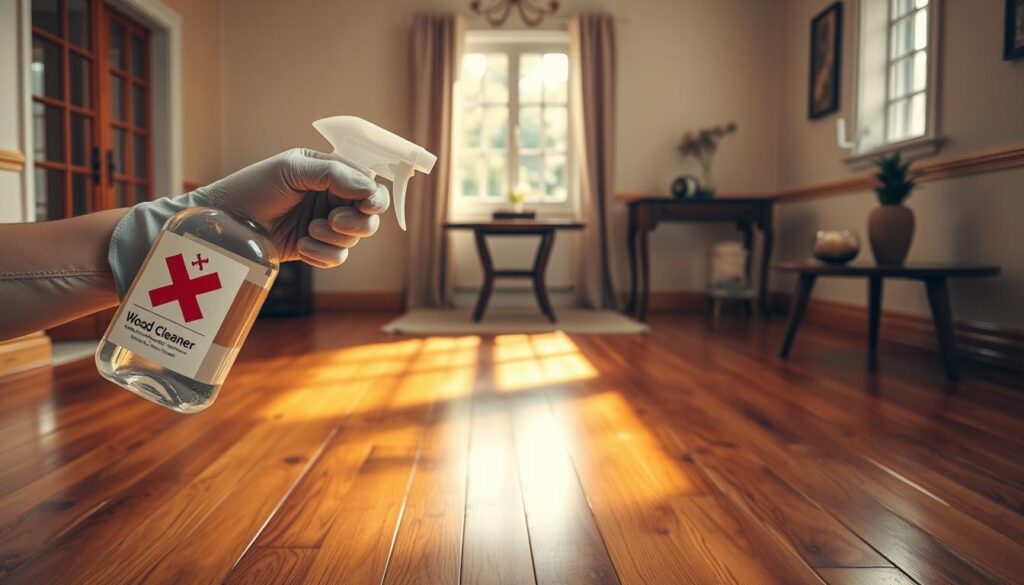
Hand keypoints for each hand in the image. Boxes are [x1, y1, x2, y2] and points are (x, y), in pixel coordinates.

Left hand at [191, 148, 389, 266]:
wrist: (226, 222)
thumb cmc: (254, 186)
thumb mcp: (293, 169)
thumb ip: (334, 173)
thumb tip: (369, 188)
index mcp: (331, 173)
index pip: (369, 184)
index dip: (374, 197)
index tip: (366, 204)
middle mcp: (332, 199)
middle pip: (370, 217)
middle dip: (357, 222)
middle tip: (333, 221)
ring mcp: (324, 226)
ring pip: (354, 239)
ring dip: (333, 238)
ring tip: (308, 231)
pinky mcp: (314, 249)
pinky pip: (337, 258)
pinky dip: (323, 255)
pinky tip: (302, 247)